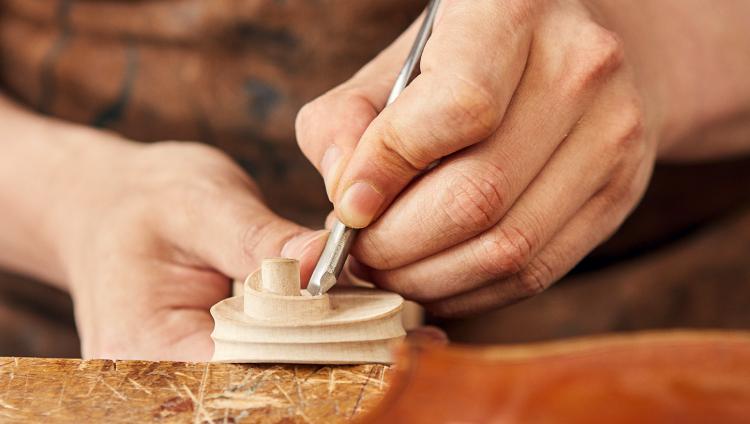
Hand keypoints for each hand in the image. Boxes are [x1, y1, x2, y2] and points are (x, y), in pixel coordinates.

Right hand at [53, 139, 326, 359]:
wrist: (105, 204)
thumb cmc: (148, 198)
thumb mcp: (207, 203)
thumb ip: (263, 239)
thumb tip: (323, 260)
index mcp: (145, 340)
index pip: (239, 366)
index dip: (296, 342)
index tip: (338, 310)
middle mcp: (149, 372)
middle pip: (247, 380)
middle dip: (299, 343)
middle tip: (340, 304)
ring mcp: (166, 373)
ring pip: (251, 375)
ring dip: (291, 342)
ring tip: (318, 304)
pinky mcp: (187, 365)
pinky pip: (244, 363)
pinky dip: (277, 340)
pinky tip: (298, 312)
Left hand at [297, 0, 664, 315]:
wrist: (580, 56)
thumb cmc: (467, 62)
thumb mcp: (396, 63)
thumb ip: (346, 119)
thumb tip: (345, 201)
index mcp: (512, 11)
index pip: (456, 109)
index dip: (389, 170)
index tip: (347, 208)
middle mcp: (580, 68)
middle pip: (479, 196)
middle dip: (397, 245)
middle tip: (360, 254)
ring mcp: (612, 135)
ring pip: (508, 248)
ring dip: (429, 279)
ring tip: (389, 270)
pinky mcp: (620, 193)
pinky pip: (536, 272)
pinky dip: (471, 291)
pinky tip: (434, 279)